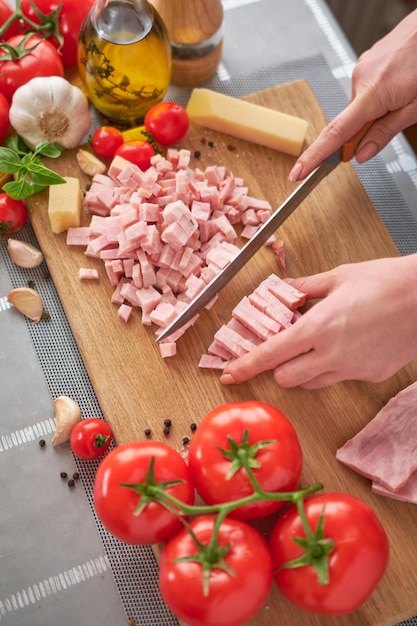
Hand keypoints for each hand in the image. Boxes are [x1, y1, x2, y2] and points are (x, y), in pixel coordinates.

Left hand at [219, 255, 416, 388]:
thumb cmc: (386, 282)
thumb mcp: (339, 277)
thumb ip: (305, 288)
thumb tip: (285, 291)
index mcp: (318, 327)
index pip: (271, 355)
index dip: (247, 366)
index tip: (231, 374)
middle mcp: (331, 354)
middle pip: (286, 378)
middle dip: (279, 368)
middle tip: (284, 350)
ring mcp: (351, 369)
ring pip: (312, 383)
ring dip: (304, 370)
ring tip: (318, 346)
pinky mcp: (370, 376)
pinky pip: (340, 378)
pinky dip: (334, 367)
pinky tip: (348, 347)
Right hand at [289, 9, 416, 181]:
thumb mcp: (415, 108)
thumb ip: (385, 132)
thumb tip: (362, 154)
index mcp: (372, 93)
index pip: (335, 134)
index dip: (314, 157)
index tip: (298, 173)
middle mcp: (360, 78)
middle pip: (350, 121)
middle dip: (365, 130)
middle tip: (392, 120)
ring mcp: (363, 66)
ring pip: (361, 105)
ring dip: (375, 110)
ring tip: (402, 95)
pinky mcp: (367, 60)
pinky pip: (365, 89)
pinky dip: (377, 96)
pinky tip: (397, 85)